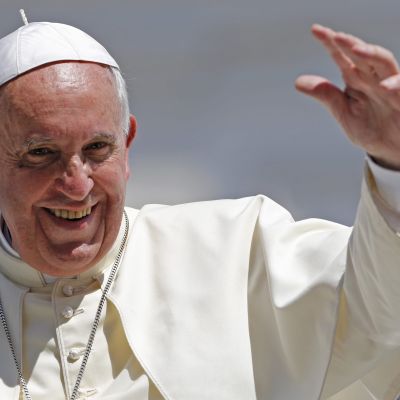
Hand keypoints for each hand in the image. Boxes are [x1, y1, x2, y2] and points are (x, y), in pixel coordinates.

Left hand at [296, 24, 399, 169]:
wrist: (389, 148)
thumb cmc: (369, 127)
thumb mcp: (343, 112)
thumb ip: (326, 95)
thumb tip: (298, 82)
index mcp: (357, 78)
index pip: (342, 56)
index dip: (330, 43)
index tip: (315, 30)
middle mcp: (374, 78)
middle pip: (363, 55)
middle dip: (351, 44)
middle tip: (336, 37)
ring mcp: (391, 87)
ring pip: (385, 63)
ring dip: (372, 55)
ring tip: (357, 50)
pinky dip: (397, 86)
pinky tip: (387, 87)